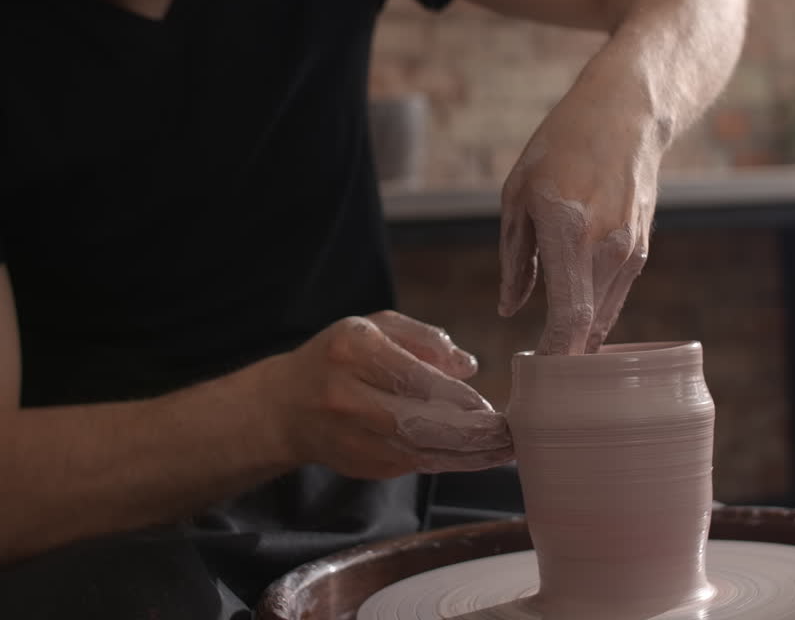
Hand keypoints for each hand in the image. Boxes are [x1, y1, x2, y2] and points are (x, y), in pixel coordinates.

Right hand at [255, 311, 512, 478]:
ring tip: (504, 451)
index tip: (492, 407)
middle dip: (470, 435)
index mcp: (352, 350)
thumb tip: (469, 366)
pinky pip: (413, 467)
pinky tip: (478, 458)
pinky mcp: (361, 466)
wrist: (285, 406)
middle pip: (417, 424)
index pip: (414, 379)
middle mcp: (347, 396)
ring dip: (467, 456)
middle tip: (509, 436)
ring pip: (419, 453)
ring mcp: (351, 437)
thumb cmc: (340, 357)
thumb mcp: (376, 327)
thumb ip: (424, 339)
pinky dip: (449, 464)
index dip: (458, 398)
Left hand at [498, 49, 665, 354]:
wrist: (626, 115)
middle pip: (588, 327)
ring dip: (579, 339)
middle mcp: (604, 246)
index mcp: (566, 231)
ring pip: (603, 317)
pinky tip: (574, 320)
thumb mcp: (518, 195)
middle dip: (564, 359)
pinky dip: (594, 315)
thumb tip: (510, 310)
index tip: (536, 376)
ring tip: (551, 355)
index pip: (568, 317)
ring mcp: (628, 250)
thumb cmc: (560, 147)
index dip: (554, 356)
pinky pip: (613, 297)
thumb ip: (516, 260)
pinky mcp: (639, 251)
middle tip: (539, 381)